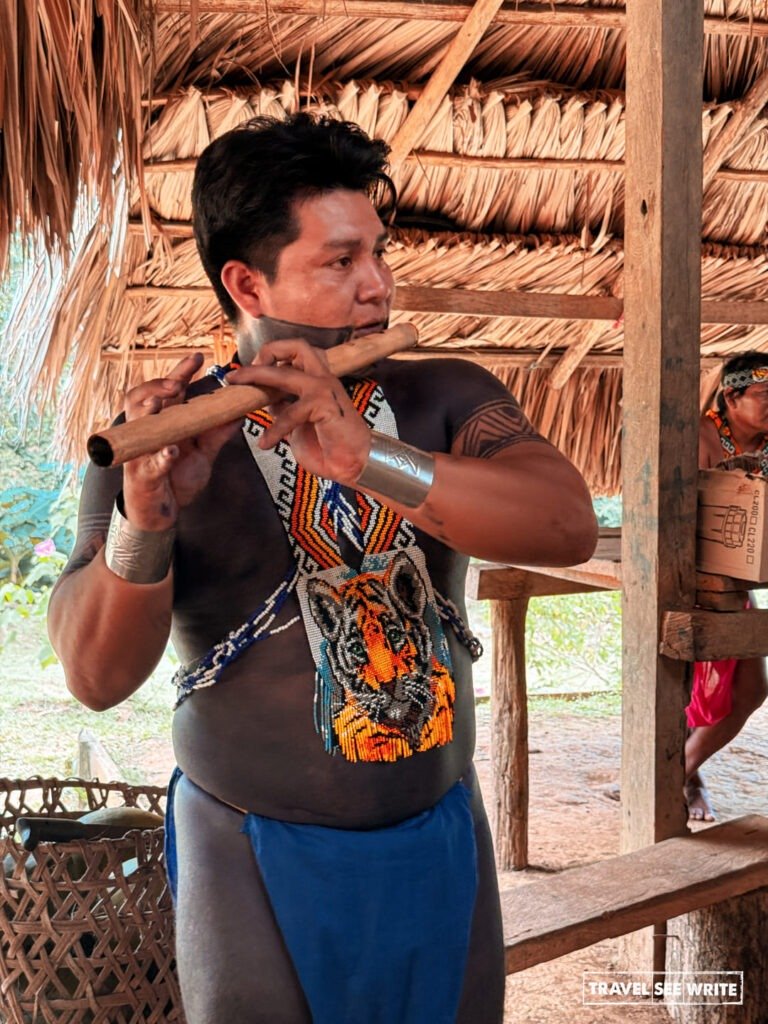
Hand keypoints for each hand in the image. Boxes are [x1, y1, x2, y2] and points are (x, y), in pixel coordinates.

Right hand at [122, 353, 240, 529]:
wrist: (163, 511)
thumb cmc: (177, 476)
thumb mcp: (204, 454)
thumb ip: (218, 434)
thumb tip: (239, 414)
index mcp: (167, 421)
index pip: (170, 390)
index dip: (180, 371)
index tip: (197, 357)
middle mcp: (151, 431)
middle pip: (144, 397)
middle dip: (158, 386)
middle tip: (176, 383)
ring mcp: (143, 451)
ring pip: (136, 423)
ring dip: (147, 411)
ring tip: (159, 403)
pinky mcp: (142, 474)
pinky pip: (149, 463)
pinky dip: (160, 457)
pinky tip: (170, 451)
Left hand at [226, 339, 370, 481]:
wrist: (355, 465)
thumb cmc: (330, 445)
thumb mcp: (298, 422)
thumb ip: (284, 407)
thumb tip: (264, 399)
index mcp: (318, 379)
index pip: (296, 351)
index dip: (271, 356)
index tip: (250, 373)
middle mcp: (323, 379)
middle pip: (296, 346)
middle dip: (265, 353)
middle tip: (242, 372)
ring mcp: (325, 390)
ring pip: (286, 373)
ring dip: (257, 377)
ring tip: (237, 391)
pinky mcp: (325, 406)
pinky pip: (290, 412)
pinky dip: (275, 428)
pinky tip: (265, 443)